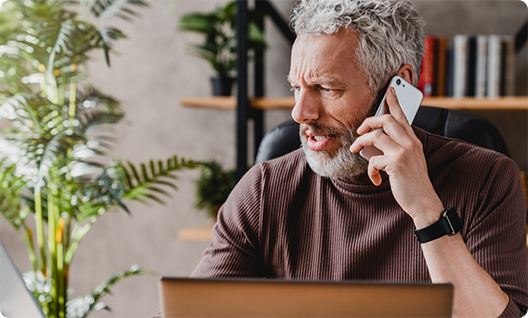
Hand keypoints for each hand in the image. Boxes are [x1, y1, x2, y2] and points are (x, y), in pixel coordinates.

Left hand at [350, 88, 443, 226]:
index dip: (394, 101)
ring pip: (374, 136)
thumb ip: (397, 148)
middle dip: (368, 122)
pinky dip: (370, 170)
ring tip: (356, 150)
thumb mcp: (409, 161)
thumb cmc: (413, 183)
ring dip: (360, 143)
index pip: (402, 115)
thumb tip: (374, 141)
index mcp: (413, 140)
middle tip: (359, 131)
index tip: (389, 89)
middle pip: (385, 120)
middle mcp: (410, 142)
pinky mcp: (396, 163)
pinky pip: (373, 160)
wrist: (424, 202)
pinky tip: (375, 178)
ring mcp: (404, 151)